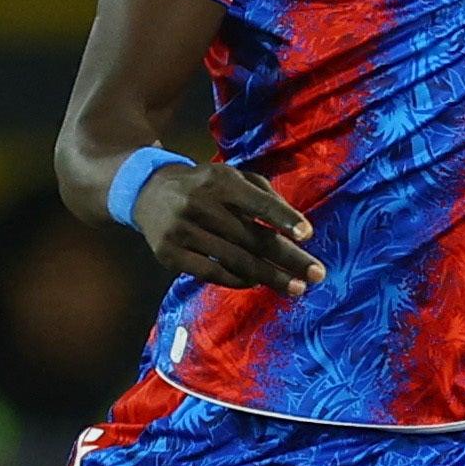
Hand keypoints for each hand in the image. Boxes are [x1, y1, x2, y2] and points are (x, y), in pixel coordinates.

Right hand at [136, 158, 323, 295]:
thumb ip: (263, 194)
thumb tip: (295, 224)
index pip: (257, 202)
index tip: (307, 235)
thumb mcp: (231, 177)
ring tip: (296, 288)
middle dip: (288, 258)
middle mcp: (200, 204)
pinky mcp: (170, 253)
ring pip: (235, 260)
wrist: (148, 192)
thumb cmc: (204, 186)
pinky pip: (212, 273)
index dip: (283, 218)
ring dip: (270, 276)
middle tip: (317, 274)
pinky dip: (239, 280)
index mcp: (219, 181)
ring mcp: (182, 231)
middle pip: (252, 238)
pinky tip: (259, 284)